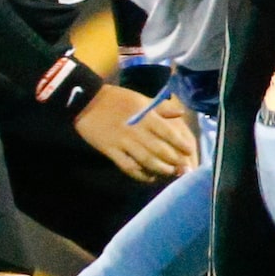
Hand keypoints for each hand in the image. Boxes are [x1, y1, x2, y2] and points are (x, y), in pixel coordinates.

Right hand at [73, 86, 197, 183]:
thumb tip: (181, 113)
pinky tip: (148, 177)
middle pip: (160, 150)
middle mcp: (136, 131)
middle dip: (174, 161)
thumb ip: (161, 107)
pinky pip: (128, 167)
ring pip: (146, 161)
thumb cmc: (116, 99)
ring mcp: (123, 142)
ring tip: (169, 173)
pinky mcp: (111, 151)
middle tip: (183, 168)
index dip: (181, 144)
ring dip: (160, 169)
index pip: (168, 133)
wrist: (85, 102)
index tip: (189, 151)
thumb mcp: (140, 98)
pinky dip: (140, 175)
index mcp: (145, 117)